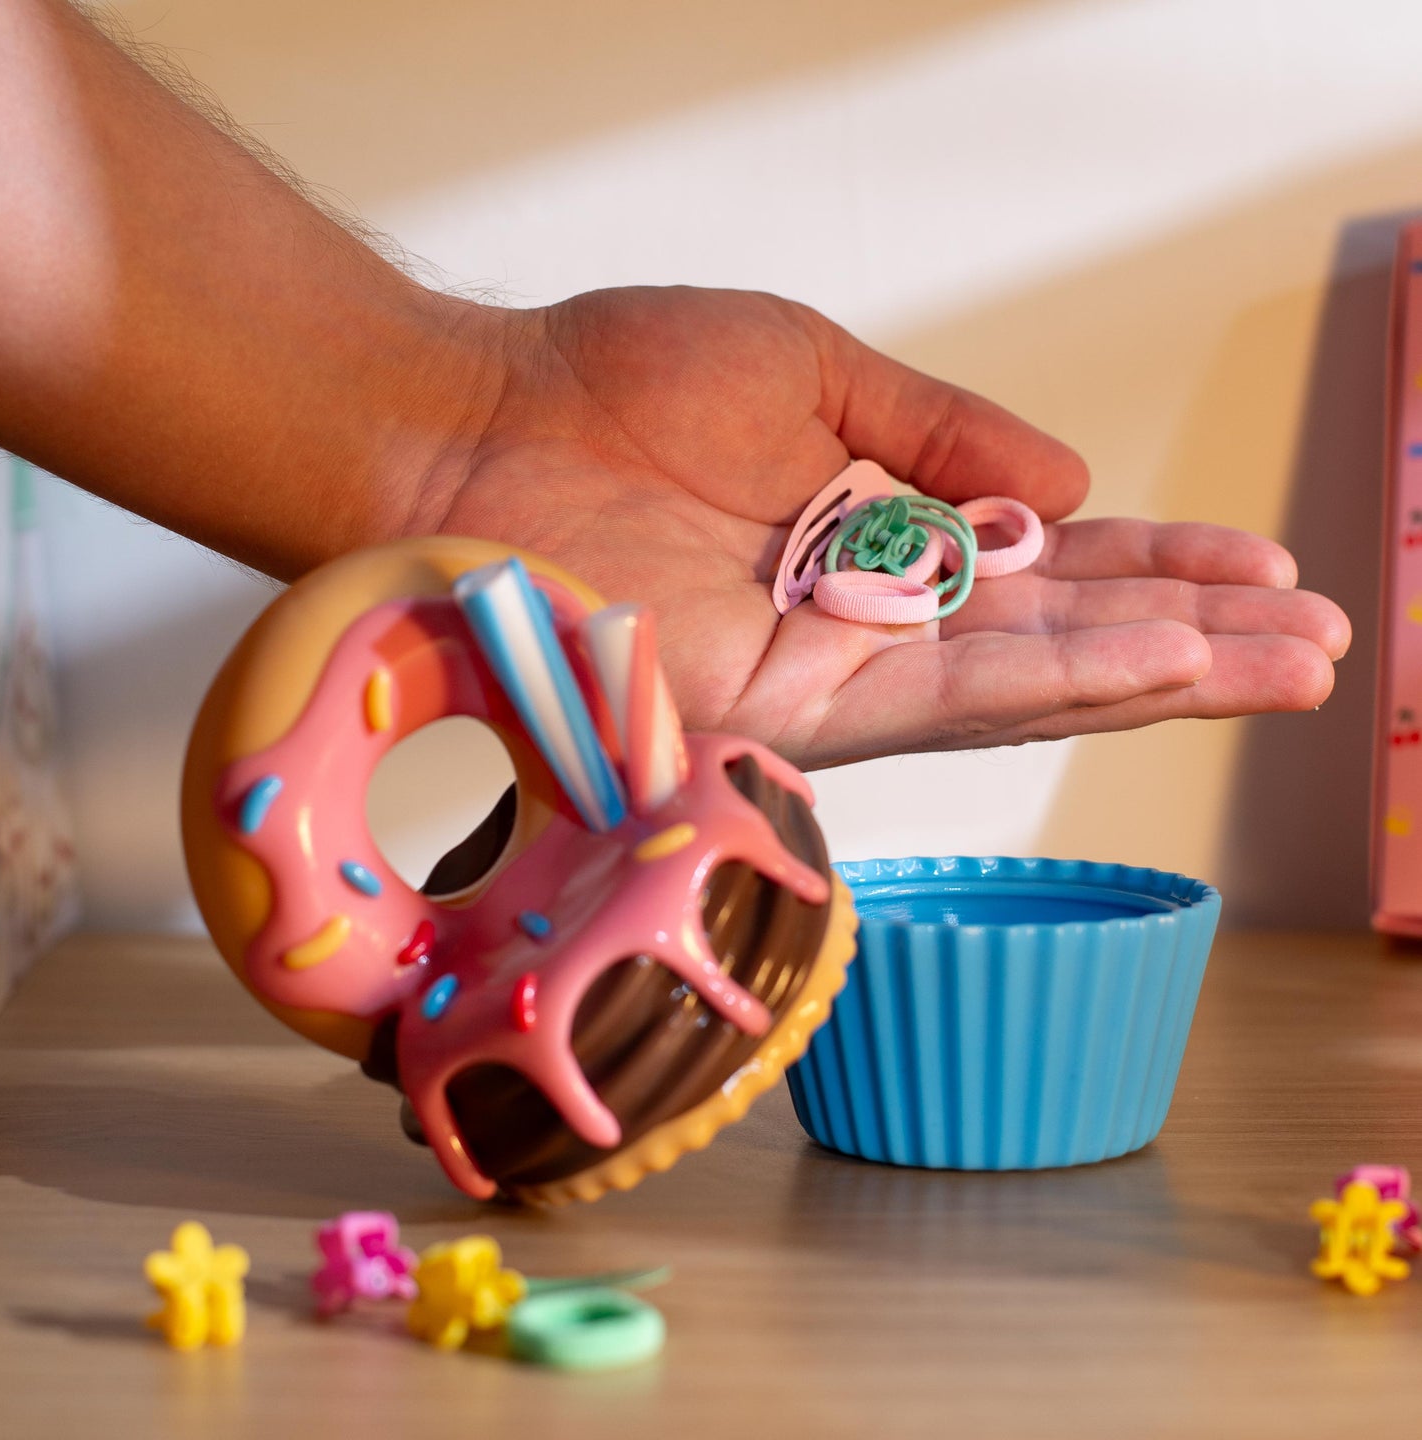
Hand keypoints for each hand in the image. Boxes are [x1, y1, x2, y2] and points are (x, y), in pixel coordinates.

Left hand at [422, 286, 1349, 768]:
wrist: (480, 432)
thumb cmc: (618, 385)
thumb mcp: (817, 371)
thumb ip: (944, 430)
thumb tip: (1075, 486)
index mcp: (875, 538)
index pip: (1042, 568)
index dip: (1153, 567)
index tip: (1255, 563)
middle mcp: (863, 620)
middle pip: (1052, 641)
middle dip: (1189, 640)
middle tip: (1316, 642)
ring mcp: (827, 675)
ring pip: (1020, 687)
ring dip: (1157, 675)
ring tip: (1283, 664)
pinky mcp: (781, 711)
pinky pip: (938, 699)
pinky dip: (1054, 681)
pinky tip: (1160, 664)